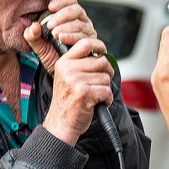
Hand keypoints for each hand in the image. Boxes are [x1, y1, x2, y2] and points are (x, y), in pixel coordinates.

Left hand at [24, 0, 97, 73]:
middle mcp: (83, 23)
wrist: (64, 75)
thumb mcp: (38, 46)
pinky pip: (86, 37)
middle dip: (63, 15)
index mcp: (72, 18)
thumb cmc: (53, 56)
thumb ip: (32, 35)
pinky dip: (73, 36)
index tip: (50, 6)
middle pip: (77, 10)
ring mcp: (89, 34)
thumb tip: (33, 26)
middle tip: (50, 24)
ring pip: (81, 24)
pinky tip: (62, 38)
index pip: (71, 2)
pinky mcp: (94, 45)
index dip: (62, 1)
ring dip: (67, 27)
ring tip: (54, 33)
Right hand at [25, 0, 112, 145]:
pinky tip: (96, 104)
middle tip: (98, 85)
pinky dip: (106, 100)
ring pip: (106, 78)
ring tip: (93, 96)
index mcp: (63, 63)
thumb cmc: (68, 101)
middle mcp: (68, 69)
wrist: (61, 124)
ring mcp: (75, 81)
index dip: (99, 45)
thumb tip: (103, 54)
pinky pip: (107, 91)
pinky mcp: (85, 93)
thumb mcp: (68, 78)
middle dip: (106, 74)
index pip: (85, 43)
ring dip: (105, 89)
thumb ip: (81, 65)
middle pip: (101, 62)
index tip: (103, 51)